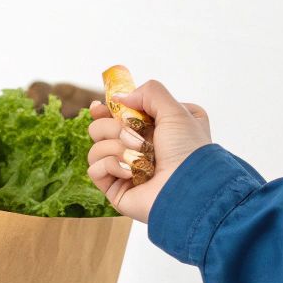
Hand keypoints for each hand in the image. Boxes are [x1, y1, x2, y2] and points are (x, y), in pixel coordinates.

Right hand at [87, 80, 211, 222]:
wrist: (188, 189)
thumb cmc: (188, 151)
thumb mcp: (177, 111)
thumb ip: (150, 93)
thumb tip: (120, 97)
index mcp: (155, 131)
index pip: (120, 115)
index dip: (107, 109)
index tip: (99, 106)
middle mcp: (140, 149)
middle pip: (102, 127)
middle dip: (112, 127)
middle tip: (128, 133)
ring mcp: (126, 169)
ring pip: (96, 146)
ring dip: (114, 146)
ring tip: (135, 155)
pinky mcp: (116, 188)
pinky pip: (94, 168)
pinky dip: (110, 165)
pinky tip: (127, 172)